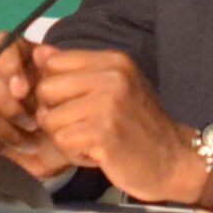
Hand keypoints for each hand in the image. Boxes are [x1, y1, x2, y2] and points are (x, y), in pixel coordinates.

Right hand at [0, 31, 72, 177]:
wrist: (65, 143)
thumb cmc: (69, 108)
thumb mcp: (70, 87)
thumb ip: (56, 66)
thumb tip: (40, 52)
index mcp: (21, 55)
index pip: (1, 43)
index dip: (8, 66)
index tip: (23, 90)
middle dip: (12, 108)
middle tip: (34, 124)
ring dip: (7, 129)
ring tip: (30, 141)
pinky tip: (15, 147)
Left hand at [30, 47, 206, 206]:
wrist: (173, 159)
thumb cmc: (139, 125)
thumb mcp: (113, 87)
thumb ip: (76, 70)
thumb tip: (40, 53)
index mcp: (114, 61)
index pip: (54, 62)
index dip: (53, 87)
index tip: (71, 104)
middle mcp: (112, 76)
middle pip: (46, 89)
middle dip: (54, 114)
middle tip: (79, 127)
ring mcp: (109, 103)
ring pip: (50, 119)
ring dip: (64, 138)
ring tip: (90, 141)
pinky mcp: (103, 132)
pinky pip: (62, 141)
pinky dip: (74, 154)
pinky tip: (95, 153)